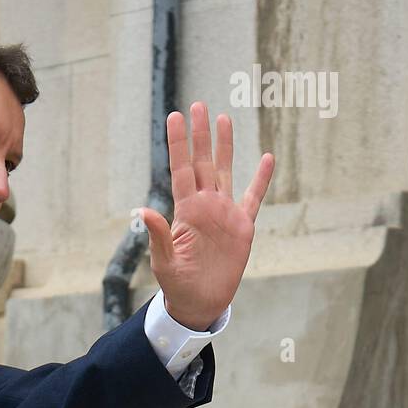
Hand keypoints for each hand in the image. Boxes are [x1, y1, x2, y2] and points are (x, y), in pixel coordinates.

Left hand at [138, 102, 274, 330]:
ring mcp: (224, 213)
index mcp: (185, 211)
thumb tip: (141, 212)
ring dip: (224, 146)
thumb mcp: (164, 262)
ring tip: (223, 119)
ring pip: (225, 171)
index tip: (174, 116)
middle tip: (198, 105)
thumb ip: (158, 235)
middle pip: (202, 162)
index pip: (180, 169)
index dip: (178, 143)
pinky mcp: (242, 226)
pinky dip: (261, 179)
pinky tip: (266, 158)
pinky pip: (253, 197)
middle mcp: (205, 205)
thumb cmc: (177, 285)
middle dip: (200, 134)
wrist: (200, 303)